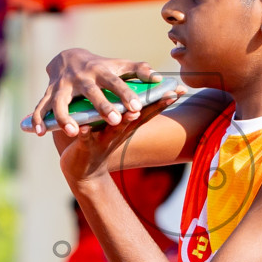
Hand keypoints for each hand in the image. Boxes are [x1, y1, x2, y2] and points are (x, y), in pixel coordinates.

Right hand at [28, 49, 163, 137]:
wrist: (66, 56)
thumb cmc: (99, 66)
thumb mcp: (118, 65)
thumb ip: (138, 70)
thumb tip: (159, 78)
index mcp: (100, 71)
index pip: (116, 82)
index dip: (126, 94)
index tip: (137, 107)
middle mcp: (81, 77)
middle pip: (91, 91)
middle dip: (101, 105)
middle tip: (114, 119)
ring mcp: (62, 85)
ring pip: (61, 102)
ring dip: (65, 116)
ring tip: (73, 131)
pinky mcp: (48, 94)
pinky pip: (41, 107)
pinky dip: (38, 119)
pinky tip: (39, 132)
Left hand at [59, 98, 176, 186]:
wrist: (83, 172)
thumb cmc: (101, 141)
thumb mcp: (118, 127)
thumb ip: (130, 112)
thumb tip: (143, 94)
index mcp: (127, 125)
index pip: (148, 111)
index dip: (163, 101)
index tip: (179, 90)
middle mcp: (119, 132)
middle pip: (138, 119)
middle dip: (151, 108)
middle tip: (166, 96)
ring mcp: (103, 141)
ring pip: (115, 130)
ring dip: (123, 122)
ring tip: (131, 113)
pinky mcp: (86, 147)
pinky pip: (86, 140)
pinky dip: (86, 134)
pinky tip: (84, 128)